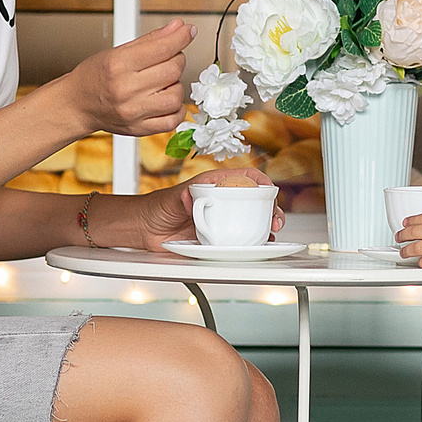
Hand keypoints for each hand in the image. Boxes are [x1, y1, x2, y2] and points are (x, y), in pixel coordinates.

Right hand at [62, 21, 192, 136]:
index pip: (162, 48)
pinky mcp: (140, 129)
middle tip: (168, 59)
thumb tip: (178, 26)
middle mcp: (126, 89)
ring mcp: (134, 111)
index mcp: (118, 65)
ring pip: (176, 95)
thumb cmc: (95, 77)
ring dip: (176, 84)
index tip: (188, 31)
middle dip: (177, 60)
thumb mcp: (118, 51)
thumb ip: (152, 40)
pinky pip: (173, 119)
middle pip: (173, 70)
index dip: (181, 37)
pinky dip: (176, 108)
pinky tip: (166, 99)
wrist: (77, 105)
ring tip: (162, 81)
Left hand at [121, 164, 284, 251]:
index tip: (270, 191)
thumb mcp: (172, 198)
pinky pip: (242, 238)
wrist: (146, 229)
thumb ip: (183, 197)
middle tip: (275, 220)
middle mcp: (223, 201)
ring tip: (273, 233)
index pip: (246, 177)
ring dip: (267, 225)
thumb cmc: (159, 206)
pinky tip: (262, 244)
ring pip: (253, 219)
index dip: (262, 182)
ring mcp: (223, 219)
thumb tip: (192, 199)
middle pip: (256, 200)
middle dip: (271, 208)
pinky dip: (254, 241)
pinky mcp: (219, 237)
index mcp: (216, 184)